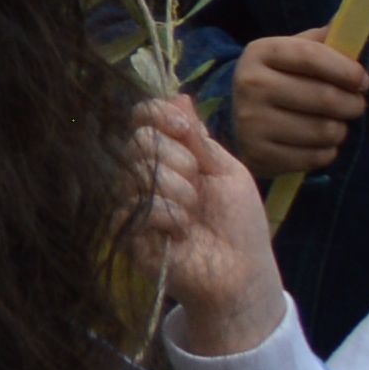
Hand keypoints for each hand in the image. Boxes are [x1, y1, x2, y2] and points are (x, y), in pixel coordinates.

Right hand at [140, 93, 289, 357]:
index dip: (158, 117)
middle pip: (138, 140)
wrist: (241, 274)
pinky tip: (181, 233)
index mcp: (172, 155)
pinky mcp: (127, 230)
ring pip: (139, 171)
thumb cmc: (241, 224)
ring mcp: (134, 200)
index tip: (186, 131)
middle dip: (176, 159)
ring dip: (177, 191)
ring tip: (194, 215)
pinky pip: (138, 205)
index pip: (144, 118)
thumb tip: (179, 95)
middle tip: (198, 183)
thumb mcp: (228, 172)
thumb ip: (200, 138)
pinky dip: (168, 216)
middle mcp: (147, 172)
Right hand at [225, 27, 368, 176]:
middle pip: (326, 97)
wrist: (232, 117)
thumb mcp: (289, 55)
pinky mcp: (260, 153)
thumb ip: (320, 41)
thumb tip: (348, 20)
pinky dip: (325, 152)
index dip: (347, 70)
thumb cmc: (276, 81)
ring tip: (330, 124)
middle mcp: (250, 84)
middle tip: (352, 105)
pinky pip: (317, 157)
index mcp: (260, 52)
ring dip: (339, 130)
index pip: (312, 56)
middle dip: (352, 104)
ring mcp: (252, 121)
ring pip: (326, 130)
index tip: (362, 81)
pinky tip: (313, 143)